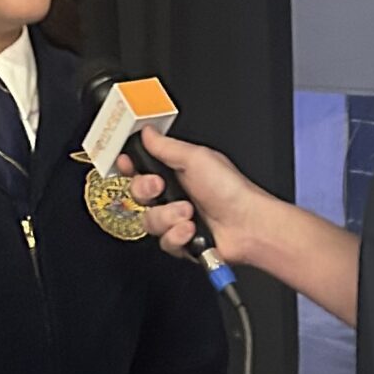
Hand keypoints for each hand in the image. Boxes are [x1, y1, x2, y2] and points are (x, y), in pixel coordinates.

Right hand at [121, 128, 270, 267]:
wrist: (248, 224)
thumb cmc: (231, 189)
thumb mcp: (196, 158)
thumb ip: (166, 146)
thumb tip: (147, 132)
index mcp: (177, 171)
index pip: (142, 166)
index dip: (130, 165)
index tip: (125, 163)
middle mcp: (174, 195)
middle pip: (138, 194)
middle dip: (145, 190)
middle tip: (159, 187)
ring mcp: (176, 219)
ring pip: (149, 220)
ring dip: (168, 216)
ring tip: (188, 213)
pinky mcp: (180, 241)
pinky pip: (163, 241)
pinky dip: (177, 235)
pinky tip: (192, 230)